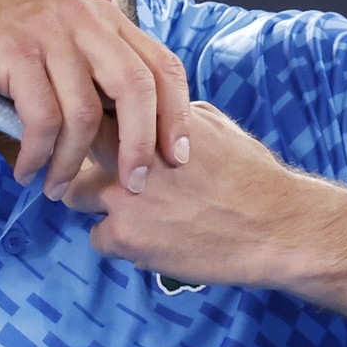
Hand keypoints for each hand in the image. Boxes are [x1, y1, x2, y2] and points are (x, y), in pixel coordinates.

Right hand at [0, 0, 190, 196]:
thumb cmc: (23, 43)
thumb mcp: (74, 47)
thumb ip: (106, 77)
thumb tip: (143, 138)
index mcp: (111, 22)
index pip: (163, 66)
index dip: (177, 115)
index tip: (176, 158)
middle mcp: (87, 22)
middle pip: (134, 87)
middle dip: (139, 144)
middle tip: (133, 184)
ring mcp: (51, 34)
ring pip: (83, 111)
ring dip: (72, 162)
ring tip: (57, 188)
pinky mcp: (16, 52)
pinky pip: (40, 117)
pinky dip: (38, 154)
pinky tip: (27, 171)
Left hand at [61, 101, 316, 288]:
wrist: (275, 226)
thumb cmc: (250, 175)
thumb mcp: (212, 124)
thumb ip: (168, 118)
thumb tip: (145, 114)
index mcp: (150, 117)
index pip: (92, 105)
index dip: (89, 119)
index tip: (95, 130)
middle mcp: (129, 150)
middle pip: (71, 146)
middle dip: (79, 158)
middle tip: (105, 173)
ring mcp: (122, 195)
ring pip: (74, 194)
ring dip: (96, 202)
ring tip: (133, 211)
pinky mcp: (125, 236)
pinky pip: (97, 238)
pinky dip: (117, 241)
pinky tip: (150, 239)